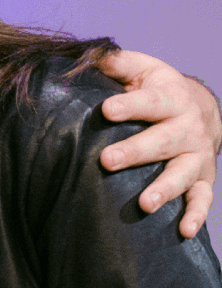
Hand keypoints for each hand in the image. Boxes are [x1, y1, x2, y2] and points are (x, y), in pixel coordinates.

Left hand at [94, 49, 218, 238]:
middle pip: (163, 141)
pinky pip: (202, 199)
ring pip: (183, 173)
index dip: (130, 105)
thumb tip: (86, 56)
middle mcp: (188, 128)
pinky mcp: (202, 179)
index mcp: (171, 98)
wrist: (201, 109)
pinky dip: (195, 215)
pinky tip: (183, 232)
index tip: (106, 110)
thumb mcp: (141, 69)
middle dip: (136, 151)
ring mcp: (197, 156)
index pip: (150, 102)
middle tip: (107, 160)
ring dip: (165, 189)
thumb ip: (116, 63)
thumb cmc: (157, 89)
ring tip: (145, 204)